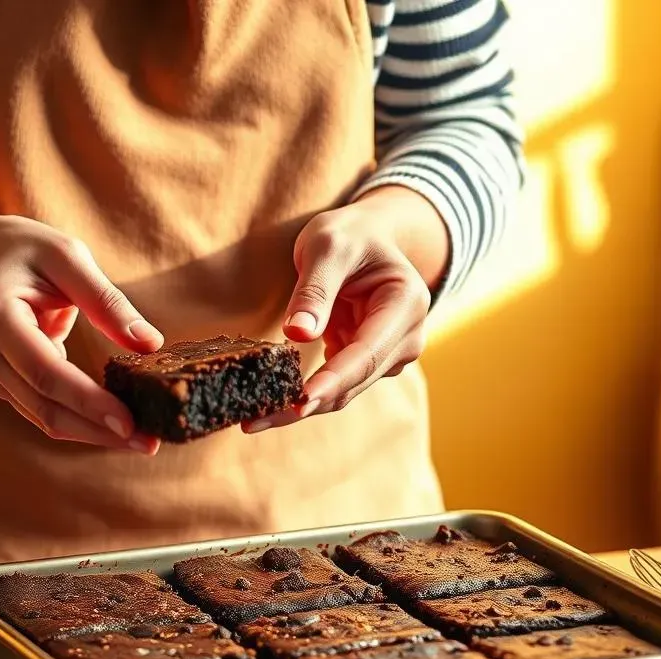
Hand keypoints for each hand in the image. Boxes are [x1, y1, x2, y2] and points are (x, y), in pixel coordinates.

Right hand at [0, 215, 162, 449]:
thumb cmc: (28, 252)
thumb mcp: (68, 258)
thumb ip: (107, 301)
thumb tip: (150, 343)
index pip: (46, 372)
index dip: (88, 401)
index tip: (129, 423)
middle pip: (46, 407)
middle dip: (99, 430)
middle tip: (149, 443)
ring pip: (46, 418)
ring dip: (95, 433)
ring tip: (143, 441)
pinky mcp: (5, 386)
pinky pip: (47, 411)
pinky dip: (83, 421)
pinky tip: (118, 426)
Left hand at [246, 187, 448, 430]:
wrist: (367, 239)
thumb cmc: (349, 235)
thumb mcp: (327, 245)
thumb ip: (315, 289)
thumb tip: (298, 334)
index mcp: (406, 304)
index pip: (366, 353)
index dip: (333, 380)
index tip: (302, 402)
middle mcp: (407, 338)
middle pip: (353, 382)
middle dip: (307, 403)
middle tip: (255, 421)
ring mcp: (390, 356)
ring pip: (343, 393)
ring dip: (300, 408)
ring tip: (253, 420)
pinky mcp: (368, 365)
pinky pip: (334, 388)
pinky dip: (303, 397)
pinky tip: (269, 408)